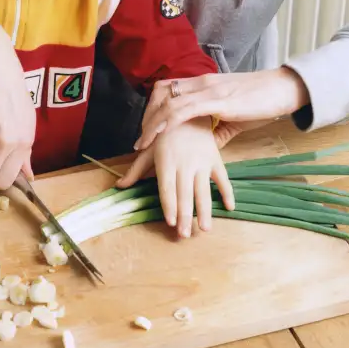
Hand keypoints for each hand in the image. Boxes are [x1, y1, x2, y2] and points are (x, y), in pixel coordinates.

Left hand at [117, 117, 234, 237]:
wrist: (187, 112)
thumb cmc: (164, 134)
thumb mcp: (148, 150)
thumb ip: (135, 170)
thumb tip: (118, 186)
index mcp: (166, 161)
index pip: (167, 188)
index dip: (168, 205)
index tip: (169, 222)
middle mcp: (184, 163)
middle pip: (184, 193)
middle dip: (184, 215)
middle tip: (185, 235)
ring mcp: (202, 162)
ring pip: (203, 189)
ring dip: (205, 210)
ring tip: (205, 229)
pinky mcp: (215, 159)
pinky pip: (223, 178)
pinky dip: (227, 192)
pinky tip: (230, 207)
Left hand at [135, 68, 308, 151]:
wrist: (283, 89)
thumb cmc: (261, 101)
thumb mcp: (233, 116)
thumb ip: (217, 130)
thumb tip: (206, 148)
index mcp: (203, 83)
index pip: (167, 89)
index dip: (152, 107)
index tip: (148, 129)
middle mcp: (201, 82)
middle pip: (161, 93)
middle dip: (147, 116)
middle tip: (142, 140)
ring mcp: (209, 90)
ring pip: (170, 102)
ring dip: (153, 123)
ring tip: (144, 144)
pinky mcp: (218, 100)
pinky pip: (187, 109)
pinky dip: (170, 121)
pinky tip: (162, 134)